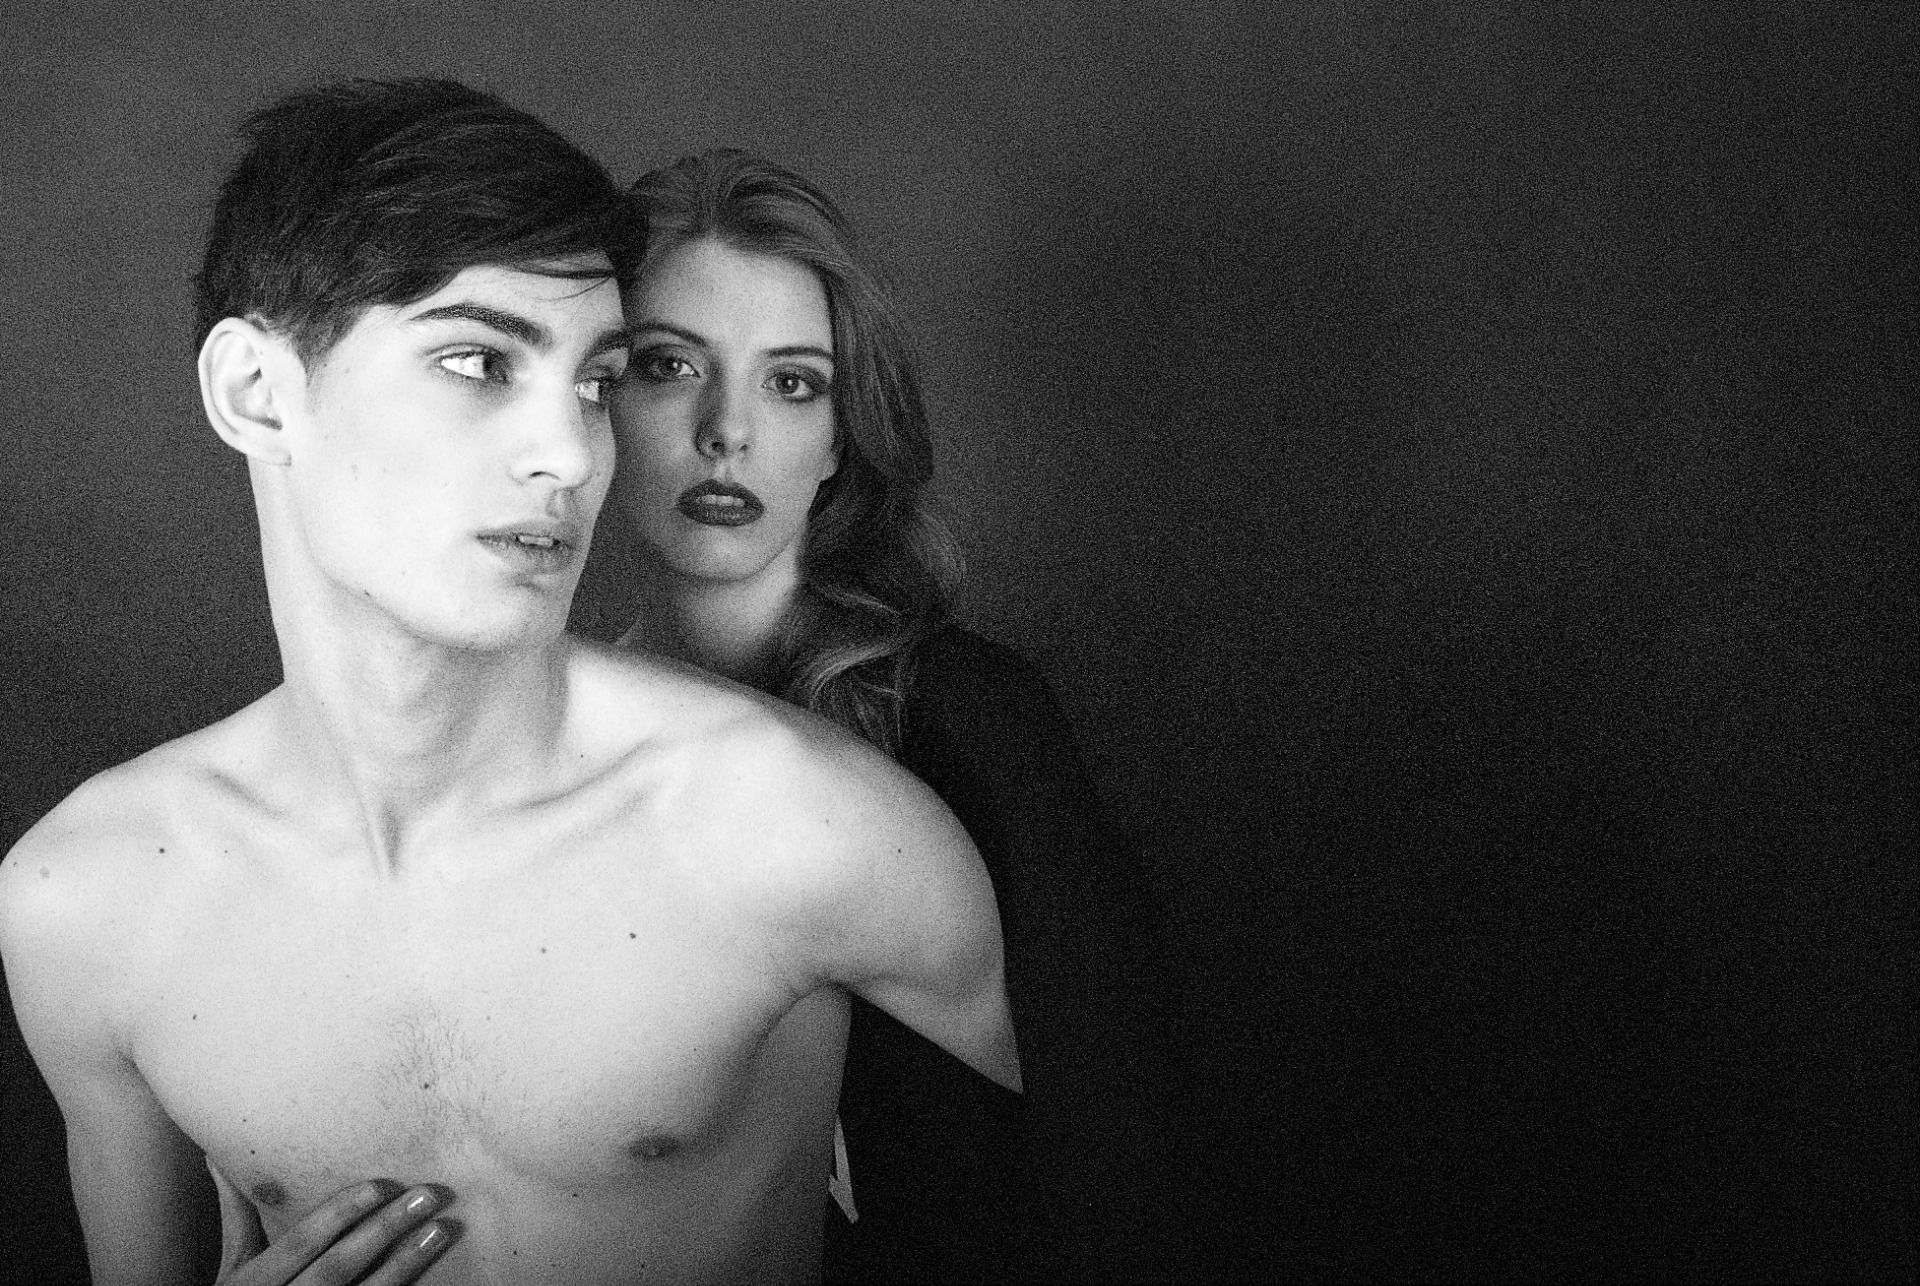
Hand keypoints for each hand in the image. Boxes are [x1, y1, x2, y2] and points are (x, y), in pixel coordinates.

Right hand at [208, 1157, 454, 1284]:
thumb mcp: (232, 1268)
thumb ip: (237, 1216)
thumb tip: (219, 1155)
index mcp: (251, 1283)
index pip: (301, 1243)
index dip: (341, 1213)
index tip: (383, 1184)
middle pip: (338, 1267)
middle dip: (385, 1231)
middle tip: (429, 1195)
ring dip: (405, 1265)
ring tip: (442, 1231)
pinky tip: (433, 1278)